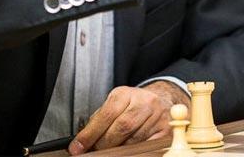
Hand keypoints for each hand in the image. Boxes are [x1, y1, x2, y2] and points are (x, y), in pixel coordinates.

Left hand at [68, 81, 188, 153]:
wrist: (159, 100)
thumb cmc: (132, 104)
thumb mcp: (115, 104)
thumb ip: (100, 120)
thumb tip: (82, 140)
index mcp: (125, 93)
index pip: (106, 114)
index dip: (90, 133)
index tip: (78, 147)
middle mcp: (143, 101)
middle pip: (121, 128)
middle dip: (104, 144)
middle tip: (95, 150)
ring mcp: (156, 116)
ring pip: (133, 140)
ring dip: (119, 149)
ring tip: (111, 149)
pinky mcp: (165, 130)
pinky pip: (146, 146)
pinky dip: (134, 150)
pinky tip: (127, 148)